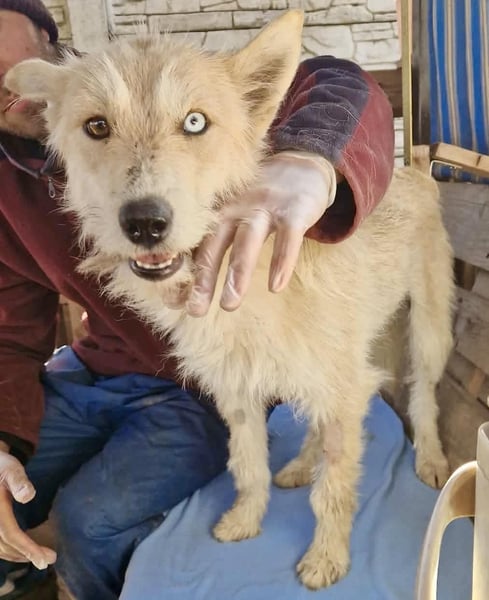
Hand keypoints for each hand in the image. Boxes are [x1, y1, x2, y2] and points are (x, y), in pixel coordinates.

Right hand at [0, 443, 55, 569]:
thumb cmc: (2, 466)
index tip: (45, 559)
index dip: (27, 548)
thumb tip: (28, 496)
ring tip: (39, 558)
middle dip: (26, 555)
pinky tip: (21, 551)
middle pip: (4, 546)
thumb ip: (19, 481)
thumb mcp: (11, 468)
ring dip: (17, 555)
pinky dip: (8, 551)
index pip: (10, 534)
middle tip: (49, 560)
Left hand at [186, 151, 337, 315]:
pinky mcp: (295, 209)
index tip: (173, 303)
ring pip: (247, 240)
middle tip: (194, 310)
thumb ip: (216, 243)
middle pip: (215, 243)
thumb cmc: (261, 199)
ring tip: (229, 304)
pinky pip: (287, 237)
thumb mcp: (235, 213)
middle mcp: (237, 206)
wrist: (302, 162)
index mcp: (218, 210)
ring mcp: (266, 206)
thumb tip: (192, 283)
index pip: (195, 244)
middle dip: (203, 278)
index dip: (184, 273)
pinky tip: (275, 287)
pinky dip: (282, 261)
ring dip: (237, 273)